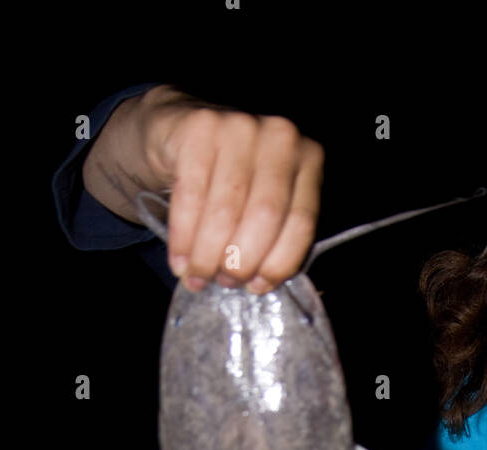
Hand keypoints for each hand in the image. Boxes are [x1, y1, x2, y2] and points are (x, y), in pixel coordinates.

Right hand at [140, 90, 323, 291]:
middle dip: (241, 261)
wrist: (180, 131)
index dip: (278, 263)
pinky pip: (191, 198)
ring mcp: (240, 126)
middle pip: (265, 217)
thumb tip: (258, 282)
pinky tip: (179, 260)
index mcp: (307, 158)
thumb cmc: (229, 178)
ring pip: (226, 212)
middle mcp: (279, 136)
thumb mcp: (264, 197)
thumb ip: (274, 231)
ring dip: (208, 256)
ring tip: (197, 277)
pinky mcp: (199, 128)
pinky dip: (183, 238)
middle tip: (225, 282)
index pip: (301, 222)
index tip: (257, 287)